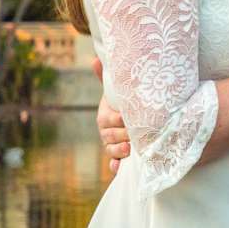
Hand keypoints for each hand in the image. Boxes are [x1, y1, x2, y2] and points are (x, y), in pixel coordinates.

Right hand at [93, 58, 130, 176]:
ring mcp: (111, 145)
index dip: (117, 119)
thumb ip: (107, 77)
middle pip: (110, 136)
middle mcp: (106, 132)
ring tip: (129, 150)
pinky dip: (116, 167)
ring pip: (111, 150)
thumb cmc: (124, 102)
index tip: (126, 118)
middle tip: (134, 136)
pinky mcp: (117, 156)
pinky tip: (120, 169)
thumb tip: (95, 58)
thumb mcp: (116, 90)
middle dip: (121, 136)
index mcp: (104, 116)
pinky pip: (113, 164)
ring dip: (119, 152)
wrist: (129, 117)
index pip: (108, 119)